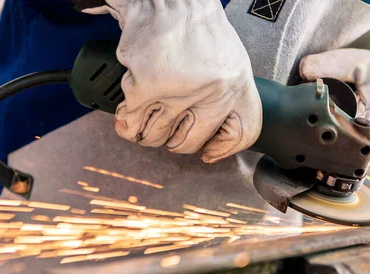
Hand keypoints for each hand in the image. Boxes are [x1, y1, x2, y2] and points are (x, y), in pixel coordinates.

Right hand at [81, 0, 261, 162]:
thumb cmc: (195, 26)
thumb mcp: (229, 60)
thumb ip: (226, 96)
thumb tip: (215, 139)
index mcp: (237, 82)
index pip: (243, 133)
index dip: (223, 148)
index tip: (208, 151)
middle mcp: (212, 90)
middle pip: (190, 143)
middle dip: (173, 139)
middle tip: (167, 124)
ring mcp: (179, 91)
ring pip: (157, 138)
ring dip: (146, 131)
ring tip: (146, 113)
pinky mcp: (146, 87)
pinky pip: (131, 124)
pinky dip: (126, 122)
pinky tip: (129, 111)